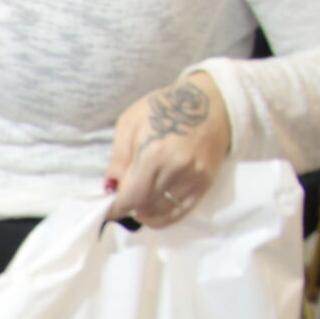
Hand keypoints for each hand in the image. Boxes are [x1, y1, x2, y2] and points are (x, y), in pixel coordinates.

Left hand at [105, 71, 231, 227]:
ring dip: (144, 210)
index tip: (106, 210)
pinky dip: (162, 218)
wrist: (213, 100)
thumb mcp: (130, 123)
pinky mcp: (206, 182)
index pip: (130, 196)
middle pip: (144, 204)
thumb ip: (119, 159)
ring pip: (160, 210)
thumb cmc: (166, 106)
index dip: (114, 208)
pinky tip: (151, 212)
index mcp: (154, 153)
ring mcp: (194, 177)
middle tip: (119, 200)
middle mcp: (177, 168)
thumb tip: (111, 188)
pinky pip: (180, 212)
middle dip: (127, 206)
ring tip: (136, 200)